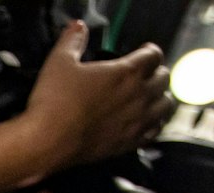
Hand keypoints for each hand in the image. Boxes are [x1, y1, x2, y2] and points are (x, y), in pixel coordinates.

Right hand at [22, 21, 172, 173]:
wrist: (47, 142)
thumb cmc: (53, 102)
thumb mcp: (59, 63)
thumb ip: (72, 41)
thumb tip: (78, 28)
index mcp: (127, 72)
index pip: (154, 54)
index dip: (148, 51)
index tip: (142, 52)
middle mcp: (139, 95)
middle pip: (164, 78)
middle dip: (156, 72)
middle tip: (146, 74)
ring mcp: (137, 120)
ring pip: (166, 105)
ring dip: (160, 97)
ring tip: (151, 97)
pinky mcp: (129, 142)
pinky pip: (155, 130)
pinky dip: (154, 124)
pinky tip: (146, 122)